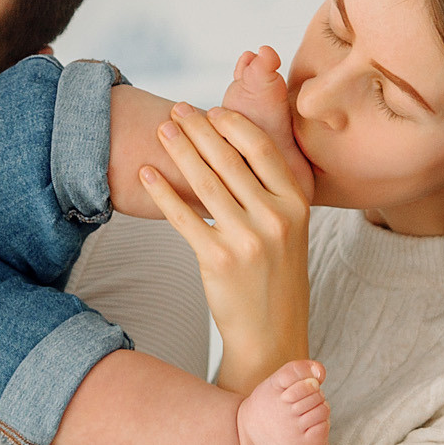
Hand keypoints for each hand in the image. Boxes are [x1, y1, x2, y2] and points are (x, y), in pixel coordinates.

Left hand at [138, 103, 312, 390]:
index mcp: (296, 204)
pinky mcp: (218, 259)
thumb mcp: (288, 231)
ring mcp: (247, 239)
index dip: (233, 125)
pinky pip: (183, 216)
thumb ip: (270, 193)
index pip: (262, 150)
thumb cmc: (275, 277)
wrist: (271, 334)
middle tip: (176, 110)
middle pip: (229, 160)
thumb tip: (234, 148)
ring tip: (162, 132)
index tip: (210, 110)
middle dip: (198, 130)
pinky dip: (162, 192)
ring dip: (179, 151)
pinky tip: (147, 174)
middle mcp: (275, 217)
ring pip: (204, 183)